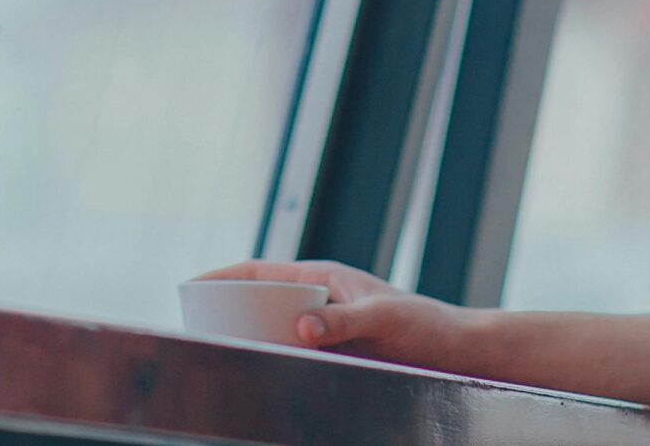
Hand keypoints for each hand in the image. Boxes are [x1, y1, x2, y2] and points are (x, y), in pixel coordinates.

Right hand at [193, 259, 473, 371]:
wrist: (458, 353)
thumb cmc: (425, 326)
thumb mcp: (383, 320)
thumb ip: (342, 321)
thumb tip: (300, 326)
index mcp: (323, 277)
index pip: (260, 271)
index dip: (222, 278)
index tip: (191, 289)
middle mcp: (319, 299)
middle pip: (259, 301)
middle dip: (227, 312)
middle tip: (198, 332)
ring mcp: (325, 327)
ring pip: (273, 331)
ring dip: (249, 340)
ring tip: (222, 358)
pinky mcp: (334, 353)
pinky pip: (291, 354)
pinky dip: (272, 361)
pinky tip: (262, 378)